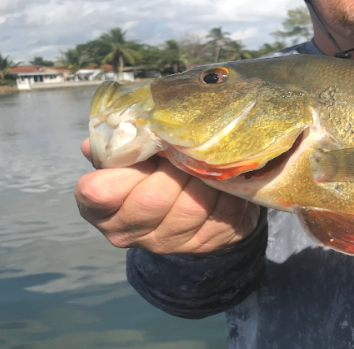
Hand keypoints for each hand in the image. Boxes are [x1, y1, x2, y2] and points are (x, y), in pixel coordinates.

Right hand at [75, 138, 260, 253]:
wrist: (195, 213)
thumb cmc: (154, 177)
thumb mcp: (130, 163)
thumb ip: (117, 150)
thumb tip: (100, 137)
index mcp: (101, 211)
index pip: (99, 192)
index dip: (126, 167)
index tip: (144, 153)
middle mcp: (130, 233)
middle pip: (152, 198)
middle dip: (173, 168)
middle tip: (183, 149)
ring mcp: (171, 243)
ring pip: (192, 205)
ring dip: (203, 175)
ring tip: (205, 160)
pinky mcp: (209, 241)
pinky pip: (223, 209)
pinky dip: (226, 187)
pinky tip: (224, 176)